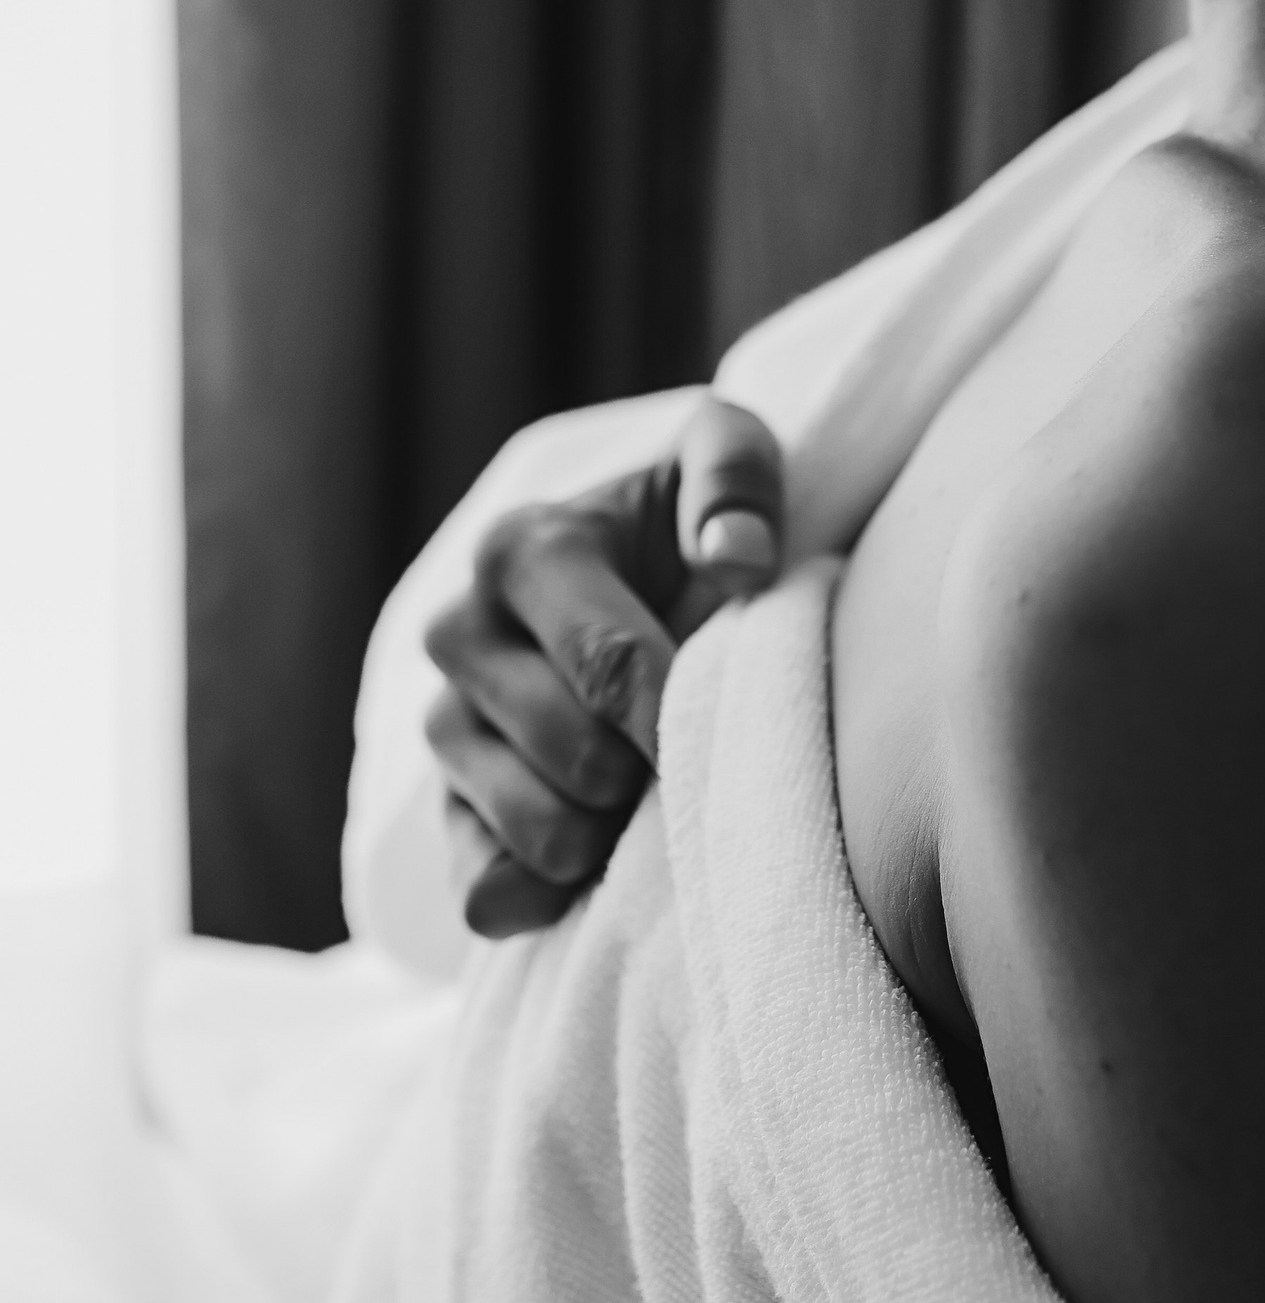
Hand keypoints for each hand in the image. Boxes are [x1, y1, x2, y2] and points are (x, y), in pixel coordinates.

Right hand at [424, 395, 783, 937]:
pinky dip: (556, 894)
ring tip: (651, 781)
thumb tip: (736, 559)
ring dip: (617, 832)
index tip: (732, 729)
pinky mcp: (441, 810)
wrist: (635, 572)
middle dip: (654, 769)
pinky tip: (603, 848)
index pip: (608, 664)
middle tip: (691, 741)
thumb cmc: (685, 516)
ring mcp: (443, 727)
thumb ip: (737, 479)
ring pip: (539, 835)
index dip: (678, 715)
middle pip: (579, 759)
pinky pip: (486, 894)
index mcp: (522, 549)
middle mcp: (461, 635)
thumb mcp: (720, 456)